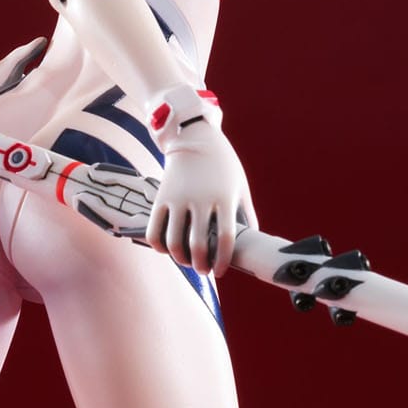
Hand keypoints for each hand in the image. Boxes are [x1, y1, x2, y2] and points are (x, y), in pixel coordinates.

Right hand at [147, 86, 250, 280]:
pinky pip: (155, 230)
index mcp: (224, 198)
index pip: (226, 239)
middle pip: (199, 246)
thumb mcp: (240, 186)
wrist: (194, 137)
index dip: (223, 260)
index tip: (220, 269)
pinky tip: (167, 249)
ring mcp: (179, 199)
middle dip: (201, 266)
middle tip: (204, 270)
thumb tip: (253, 240)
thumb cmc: (222, 164)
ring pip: (174, 243)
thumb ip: (247, 214)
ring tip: (188, 261)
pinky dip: (159, 246)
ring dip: (181, 259)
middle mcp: (201, 200)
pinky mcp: (161, 198)